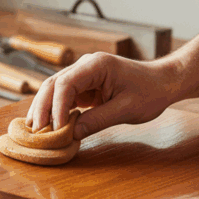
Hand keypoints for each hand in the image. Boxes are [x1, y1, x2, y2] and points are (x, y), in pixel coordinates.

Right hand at [25, 52, 176, 139]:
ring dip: (44, 108)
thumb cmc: (150, 92)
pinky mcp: (84, 85)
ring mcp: (83, 74)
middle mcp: (85, 65)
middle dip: (42, 107)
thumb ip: (98, 120)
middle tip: (35, 130)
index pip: (66, 83)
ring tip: (34, 129)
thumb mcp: (126, 109)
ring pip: (54, 89)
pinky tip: (48, 124)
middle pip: (53, 84)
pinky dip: (55, 110)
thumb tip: (71, 134)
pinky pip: (64, 96)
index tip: (54, 128)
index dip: (56, 106)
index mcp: (97, 65)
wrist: (164, 82)